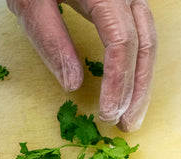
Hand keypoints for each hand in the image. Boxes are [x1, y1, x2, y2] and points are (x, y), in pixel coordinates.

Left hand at [6, 0, 156, 131]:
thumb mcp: (32, 4)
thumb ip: (51, 40)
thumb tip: (73, 86)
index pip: (121, 42)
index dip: (118, 82)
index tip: (108, 114)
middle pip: (144, 45)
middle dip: (137, 90)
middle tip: (126, 125)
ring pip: (149, 42)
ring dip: (143, 83)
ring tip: (132, 116)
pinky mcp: (125, 4)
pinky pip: (141, 36)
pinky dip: (138, 67)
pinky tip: (131, 89)